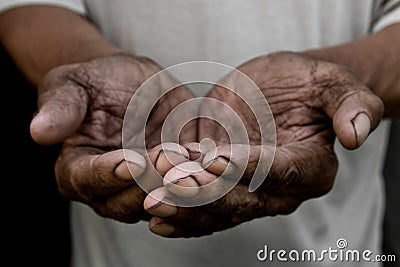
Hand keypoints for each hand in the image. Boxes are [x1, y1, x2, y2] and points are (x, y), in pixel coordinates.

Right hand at [30, 54, 195, 222]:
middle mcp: (109, 189)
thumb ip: (60, 107)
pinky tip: (213, 162)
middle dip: (150, 182)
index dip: (109, 174)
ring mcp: (144, 188)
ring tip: (195, 162)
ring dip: (179, 186)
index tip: (131, 162)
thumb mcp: (74, 83)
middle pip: (126, 200)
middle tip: (171, 159)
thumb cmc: (97, 81)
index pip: (87, 180)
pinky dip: (200, 179)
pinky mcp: (172, 181)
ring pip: (161, 200)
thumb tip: (39, 132)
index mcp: (76, 169)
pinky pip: (187, 188)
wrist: (131, 82)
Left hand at [144, 51, 383, 236]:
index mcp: (311, 168)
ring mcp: (249, 193)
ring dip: (185, 207)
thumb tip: (356, 135)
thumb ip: (351, 105)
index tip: (217, 157)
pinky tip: (154, 214)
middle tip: (170, 184)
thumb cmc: (304, 84)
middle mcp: (280, 190)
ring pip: (218, 210)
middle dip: (206, 193)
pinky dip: (180, 214)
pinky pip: (203, 210)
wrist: (275, 90)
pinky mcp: (224, 189)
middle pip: (244, 200)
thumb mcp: (331, 83)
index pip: (281, 174)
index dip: (251, 168)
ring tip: (154, 200)